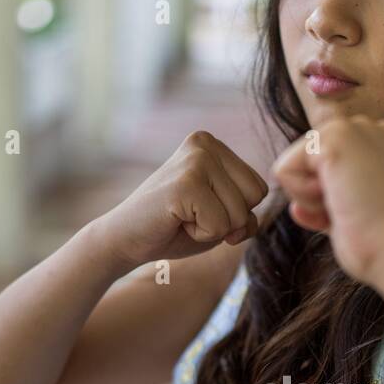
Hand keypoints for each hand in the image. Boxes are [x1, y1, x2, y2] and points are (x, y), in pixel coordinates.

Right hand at [97, 131, 268, 270]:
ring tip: (182, 217)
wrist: (125, 239)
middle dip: (229, 221)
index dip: (236, 213)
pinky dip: (201, 235)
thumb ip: (246, 209)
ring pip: (239, 214)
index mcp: (213, 145)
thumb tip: (256, 217)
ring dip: (213, 229)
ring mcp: (194, 160)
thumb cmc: (174, 228)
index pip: (259, 188)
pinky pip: (220, 226)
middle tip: (190, 215)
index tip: (200, 209)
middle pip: (254, 198)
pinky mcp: (185, 183)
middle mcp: (204, 143)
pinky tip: (175, 221)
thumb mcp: (220, 214)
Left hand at [270, 116, 383, 293]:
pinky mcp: (333, 137)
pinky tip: (337, 200)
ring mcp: (353, 129)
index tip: (361, 213)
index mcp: (383, 143)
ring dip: (311, 198)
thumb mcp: (353, 214)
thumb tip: (296, 209)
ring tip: (348, 205)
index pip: (325, 164)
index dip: (331, 197)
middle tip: (353, 211)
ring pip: (294, 164)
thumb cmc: (383, 243)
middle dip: (317, 195)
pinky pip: (284, 170)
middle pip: (306, 162)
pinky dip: (302, 196)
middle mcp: (370, 128)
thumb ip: (327, 203)